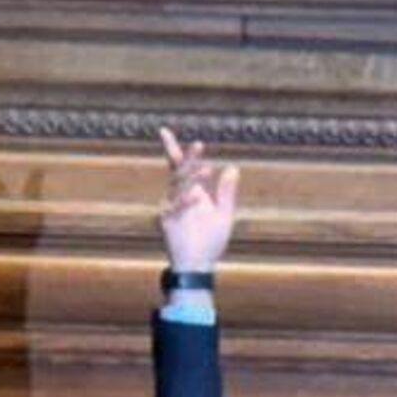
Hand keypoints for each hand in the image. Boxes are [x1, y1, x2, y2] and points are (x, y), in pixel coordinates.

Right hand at [156, 128, 237, 271]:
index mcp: (192, 192)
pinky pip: (175, 209)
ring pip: (178, 188)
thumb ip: (227, 192)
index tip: (164, 131)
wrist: (199, 265)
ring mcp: (171, 208)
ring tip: (205, 167)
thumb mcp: (224, 214)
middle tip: (199, 145)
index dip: (175, 149)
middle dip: (190, 159)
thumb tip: (232, 168)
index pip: (182, 166)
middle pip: (181, 172)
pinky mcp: (167, 222)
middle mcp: (179, 196)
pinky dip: (185, 202)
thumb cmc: (210, 240)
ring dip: (191, 178)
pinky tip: (196, 196)